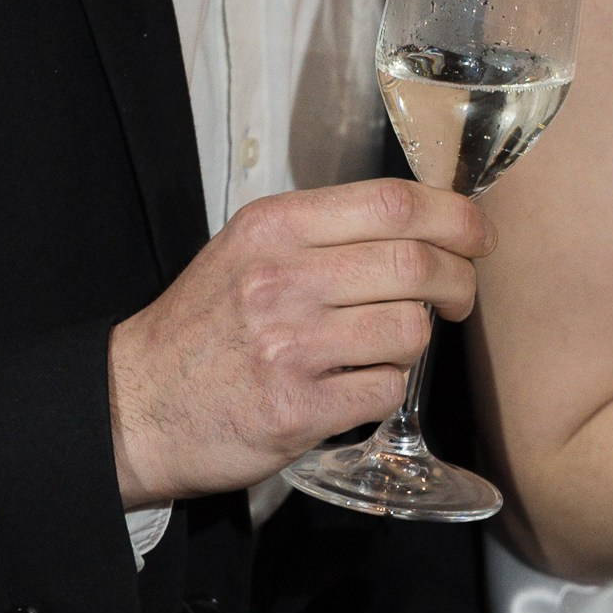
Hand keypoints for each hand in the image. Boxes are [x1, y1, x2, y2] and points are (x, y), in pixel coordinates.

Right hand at [108, 181, 493, 506]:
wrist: (134, 406)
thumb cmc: (204, 325)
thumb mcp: (248, 249)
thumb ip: (325, 230)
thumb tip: (425, 222)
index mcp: (275, 227)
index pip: (394, 203)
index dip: (456, 217)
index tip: (479, 236)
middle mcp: (282, 279)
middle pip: (416, 263)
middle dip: (460, 280)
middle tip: (461, 295)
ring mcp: (289, 347)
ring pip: (410, 329)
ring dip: (417, 338)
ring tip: (388, 343)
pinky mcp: (296, 410)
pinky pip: (386, 389)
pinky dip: (387, 387)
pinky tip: (355, 383)